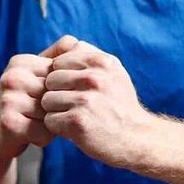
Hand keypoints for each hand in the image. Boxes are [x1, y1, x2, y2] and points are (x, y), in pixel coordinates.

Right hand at [0, 35, 78, 160]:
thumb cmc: (18, 106)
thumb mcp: (31, 78)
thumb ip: (53, 60)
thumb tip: (77, 42)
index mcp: (21, 62)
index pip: (61, 75)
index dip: (60, 92)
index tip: (45, 99)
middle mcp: (13, 77)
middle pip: (58, 95)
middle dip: (56, 109)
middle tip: (38, 115)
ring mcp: (9, 99)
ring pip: (53, 114)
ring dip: (50, 124)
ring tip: (33, 124)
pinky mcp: (9, 122)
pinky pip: (44, 132)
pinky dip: (43, 138)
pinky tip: (29, 135)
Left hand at [41, 40, 153, 166]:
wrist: (137, 138)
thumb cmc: (119, 104)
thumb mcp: (113, 72)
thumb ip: (89, 56)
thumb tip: (63, 45)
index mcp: (101, 61)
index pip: (58, 61)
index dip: (63, 76)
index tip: (76, 88)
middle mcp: (94, 78)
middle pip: (50, 80)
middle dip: (58, 93)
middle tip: (76, 105)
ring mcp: (86, 100)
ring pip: (47, 100)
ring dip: (57, 111)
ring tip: (76, 116)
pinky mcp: (78, 122)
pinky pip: (49, 120)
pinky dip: (58, 127)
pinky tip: (75, 129)